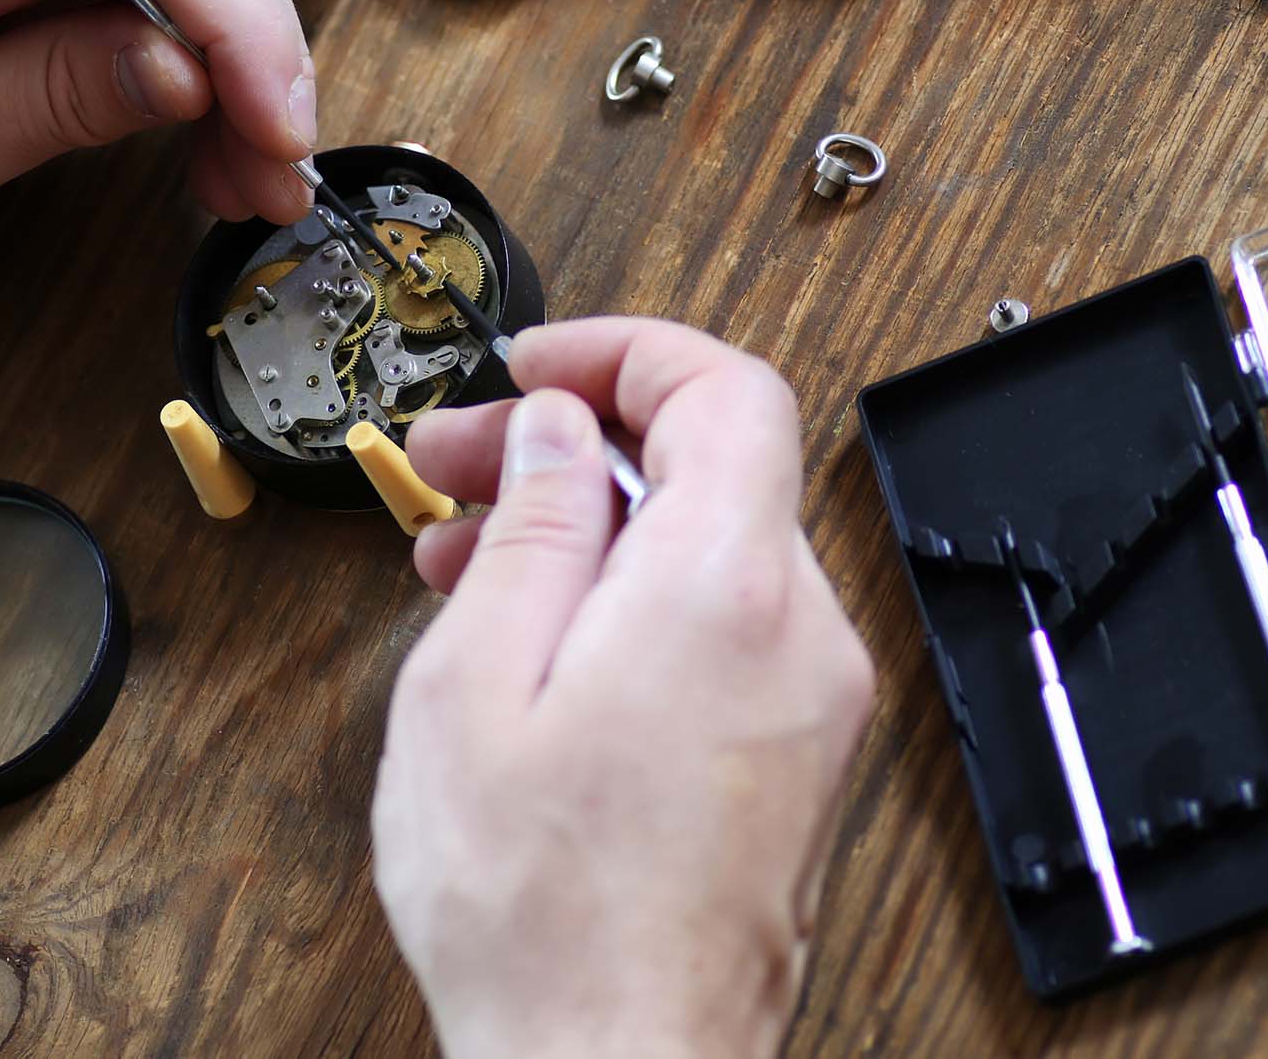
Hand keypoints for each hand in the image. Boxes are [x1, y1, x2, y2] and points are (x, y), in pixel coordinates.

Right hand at [373, 319, 875, 1057]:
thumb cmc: (539, 914)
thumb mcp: (475, 687)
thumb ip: (527, 529)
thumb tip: (553, 431)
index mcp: (723, 590)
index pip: (726, 388)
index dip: (623, 353)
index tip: (531, 370)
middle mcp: (801, 633)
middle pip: (711, 465)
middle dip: (573, 446)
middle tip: (453, 474)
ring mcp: (815, 701)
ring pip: (710, 547)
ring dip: (593, 527)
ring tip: (466, 571)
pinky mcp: (800, 755)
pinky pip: (725, 625)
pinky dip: (635, 598)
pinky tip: (539, 644)